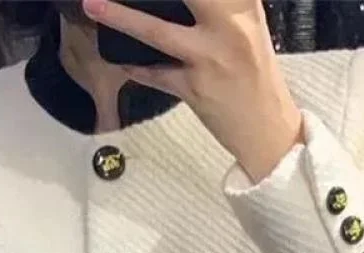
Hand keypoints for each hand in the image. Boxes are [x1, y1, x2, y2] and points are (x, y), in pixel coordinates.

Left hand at [82, 0, 303, 182]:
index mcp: (244, 7)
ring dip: (121, 18)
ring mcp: (209, 59)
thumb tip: (191, 2)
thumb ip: (225, 7)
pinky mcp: (194, 89)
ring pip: (157, 32)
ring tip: (93, 4)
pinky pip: (155, 74)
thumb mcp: (249, 29)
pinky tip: (117, 57)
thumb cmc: (257, 76)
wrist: (270, 129)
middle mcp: (229, 26)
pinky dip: (134, 66)